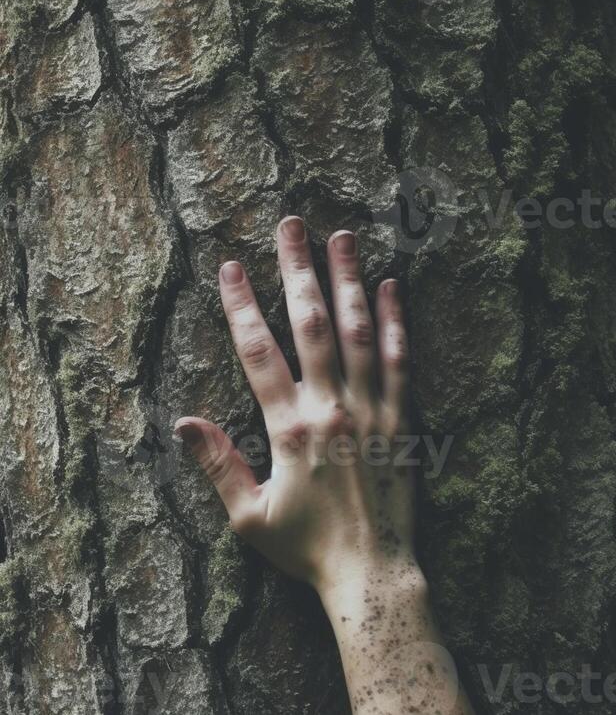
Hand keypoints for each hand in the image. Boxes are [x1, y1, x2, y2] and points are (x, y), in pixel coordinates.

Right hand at [174, 216, 416, 594]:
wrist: (372, 572)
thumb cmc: (306, 547)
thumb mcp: (248, 517)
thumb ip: (217, 465)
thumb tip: (181, 421)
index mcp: (289, 428)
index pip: (258, 352)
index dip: (241, 306)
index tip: (230, 267)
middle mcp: (330, 407)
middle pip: (310, 324)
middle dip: (297, 271)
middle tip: (291, 226)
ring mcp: (370, 409)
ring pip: (357, 332)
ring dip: (348, 280)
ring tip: (341, 238)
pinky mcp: (401, 419)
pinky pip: (401, 360)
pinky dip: (397, 321)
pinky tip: (392, 286)